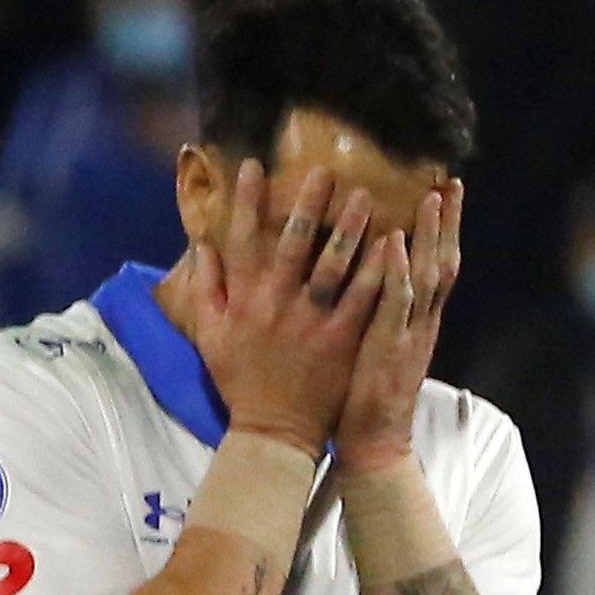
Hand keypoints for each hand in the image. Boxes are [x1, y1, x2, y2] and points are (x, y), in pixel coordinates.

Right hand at [184, 161, 383, 453]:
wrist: (275, 431)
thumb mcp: (210, 334)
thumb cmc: (241, 380)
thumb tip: (202, 244)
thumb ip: (206, 287)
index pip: (244, 238)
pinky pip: (365, 300)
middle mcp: (278, 303)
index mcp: (246, 298)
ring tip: (367, 196)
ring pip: (334, 265)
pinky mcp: (343, 340)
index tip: (253, 163)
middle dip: (309, 202)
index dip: (247, 200)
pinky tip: (393, 247)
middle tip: (327, 169)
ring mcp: (313, 321)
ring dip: (350, 228)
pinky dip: (378, 271)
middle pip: (295, 242)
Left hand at [332, 178, 463, 474]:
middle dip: (449, 223)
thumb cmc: (366, 396)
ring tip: (430, 198)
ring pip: (427, 277)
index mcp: (420, 322)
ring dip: (430, 236)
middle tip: (450, 183)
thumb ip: (385, 314)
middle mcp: (422, 324)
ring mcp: (409, 335)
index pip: (439, 267)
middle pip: (444, 263)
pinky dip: (397, 270)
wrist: (373, 444)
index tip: (446, 192)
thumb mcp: (382, 348)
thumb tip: (374, 280)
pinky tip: (393, 240)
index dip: (445, 231)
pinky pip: (395, 302)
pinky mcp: (388, 348)